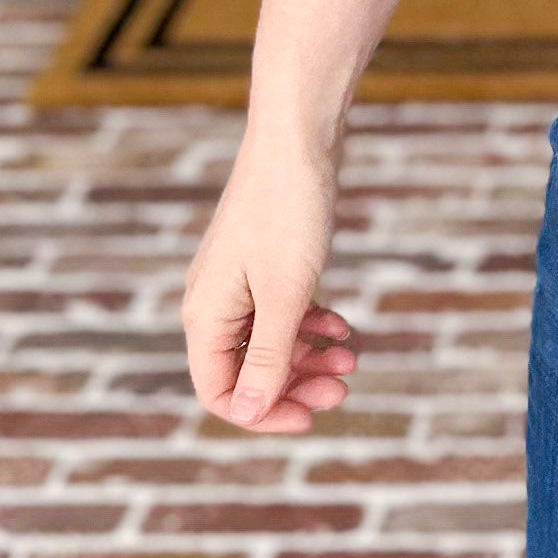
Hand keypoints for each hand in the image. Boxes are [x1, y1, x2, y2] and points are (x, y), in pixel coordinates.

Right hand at [182, 134, 359, 436]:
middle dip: (296, 387)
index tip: (313, 416)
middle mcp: (211, 305)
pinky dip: (310, 326)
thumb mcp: (286, 294)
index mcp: (204, 317)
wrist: (297, 141)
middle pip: (247, 374)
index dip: (264, 415)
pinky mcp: (259, 266)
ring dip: (309, 358)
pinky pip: (279, 315)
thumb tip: (250, 412)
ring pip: (268, 345)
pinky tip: (343, 326)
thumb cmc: (288, 214)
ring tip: (354, 356)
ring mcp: (235, 285)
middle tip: (345, 386)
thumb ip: (268, 357)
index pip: (221, 394)